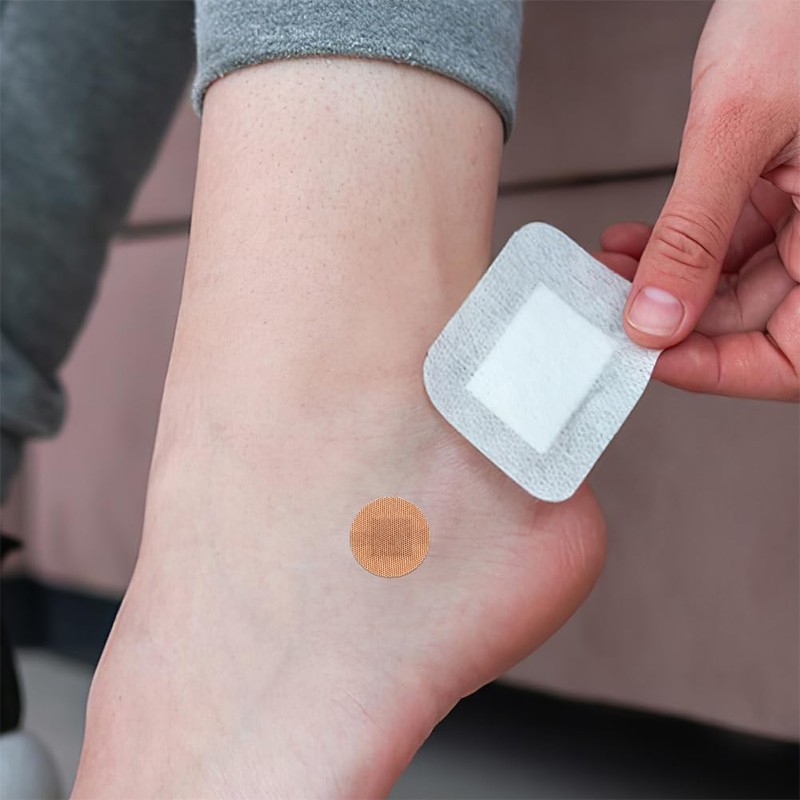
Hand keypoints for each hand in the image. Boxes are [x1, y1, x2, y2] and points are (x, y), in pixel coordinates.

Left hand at [610, 0, 798, 399]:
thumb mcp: (737, 126)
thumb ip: (694, 232)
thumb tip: (655, 321)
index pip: (795, 358)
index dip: (723, 371)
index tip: (649, 358)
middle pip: (758, 322)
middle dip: (675, 320)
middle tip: (610, 310)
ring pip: (737, 285)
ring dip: (666, 282)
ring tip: (610, 270)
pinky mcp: (790, 188)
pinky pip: (733, 241)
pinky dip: (680, 245)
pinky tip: (634, 240)